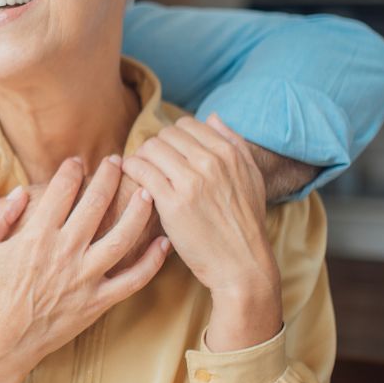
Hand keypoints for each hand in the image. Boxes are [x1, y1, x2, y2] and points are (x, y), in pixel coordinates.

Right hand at [0, 174, 166, 347]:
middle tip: (118, 161)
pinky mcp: (99, 302)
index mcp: (36, 236)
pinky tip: (163, 243)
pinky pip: (133, 280)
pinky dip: (152, 262)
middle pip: (96, 204)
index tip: (78, 161)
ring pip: (122, 238)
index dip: (72, 171)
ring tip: (148, 192)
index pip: (61, 191)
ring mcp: (86, 278)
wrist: (1, 344)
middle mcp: (65, 252)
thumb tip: (19, 193)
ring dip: (138, 212)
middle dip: (109, 177)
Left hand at [122, 114, 281, 352]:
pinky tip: (133, 178)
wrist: (242, 265)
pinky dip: (132, 169)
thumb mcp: (251, 177)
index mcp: (228, 153)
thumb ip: (234, 142)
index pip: (186, 125)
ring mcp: (191, 182)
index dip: (173, 138)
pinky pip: (141, 170)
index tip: (168, 154)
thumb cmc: (245, 223)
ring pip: (150, 148)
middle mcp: (210, 162)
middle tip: (151, 164)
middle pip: (165, 135)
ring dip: (141, 157)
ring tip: (141, 171)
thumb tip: (212, 117)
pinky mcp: (172, 203)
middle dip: (155, 147)